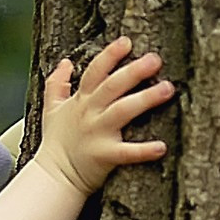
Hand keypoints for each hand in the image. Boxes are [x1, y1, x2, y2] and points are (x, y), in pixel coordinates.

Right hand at [34, 36, 172, 197]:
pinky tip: (162, 146)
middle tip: (156, 59)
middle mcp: (89, 114)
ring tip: (168, 89)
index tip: (127, 42)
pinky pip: (126, 153)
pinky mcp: (104, 157)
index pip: (95, 72)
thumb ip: (57, 84)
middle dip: (133, 71)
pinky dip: (144, 151)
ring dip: (145, 99)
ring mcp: (97, 134)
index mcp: (81, 101)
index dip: (110, 56)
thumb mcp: (51, 109)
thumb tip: (65, 62)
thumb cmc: (57, 142)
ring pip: (122, 111)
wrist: (53, 177)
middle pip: (112, 87)